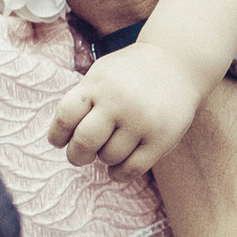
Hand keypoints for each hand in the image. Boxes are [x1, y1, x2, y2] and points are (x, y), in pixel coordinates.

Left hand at [49, 39, 200, 176]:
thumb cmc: (131, 73)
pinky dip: (119, 174)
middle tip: (80, 157)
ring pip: (109, 157)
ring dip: (105, 159)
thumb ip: (83, 100)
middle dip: (77, 155)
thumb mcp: (102, 74)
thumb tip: (61, 138)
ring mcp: (142, 120)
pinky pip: (132, 168)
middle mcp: (119, 101)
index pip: (66, 116)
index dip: (58, 134)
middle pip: (84, 142)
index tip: (59, 142)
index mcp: (98, 83)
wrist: (178, 63)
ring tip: (111, 150)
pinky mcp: (162, 138)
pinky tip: (118, 167)